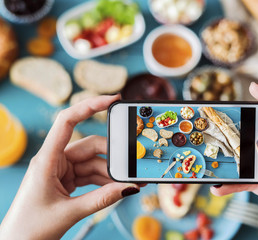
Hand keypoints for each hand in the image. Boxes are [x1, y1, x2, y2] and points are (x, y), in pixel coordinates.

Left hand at [0, 95, 141, 239]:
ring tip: (128, 183)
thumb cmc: (30, 228)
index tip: (113, 100)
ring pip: (94, 162)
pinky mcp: (67, 180)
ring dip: (111, 173)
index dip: (90, 105)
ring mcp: (62, 170)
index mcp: (47, 159)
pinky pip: (91, 174)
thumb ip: (102, 199)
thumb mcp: (69, 212)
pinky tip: (117, 188)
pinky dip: (105, 181)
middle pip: (90, 146)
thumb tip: (129, 188)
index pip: (68, 120)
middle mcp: (55, 159)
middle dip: (113, 157)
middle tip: (132, 166)